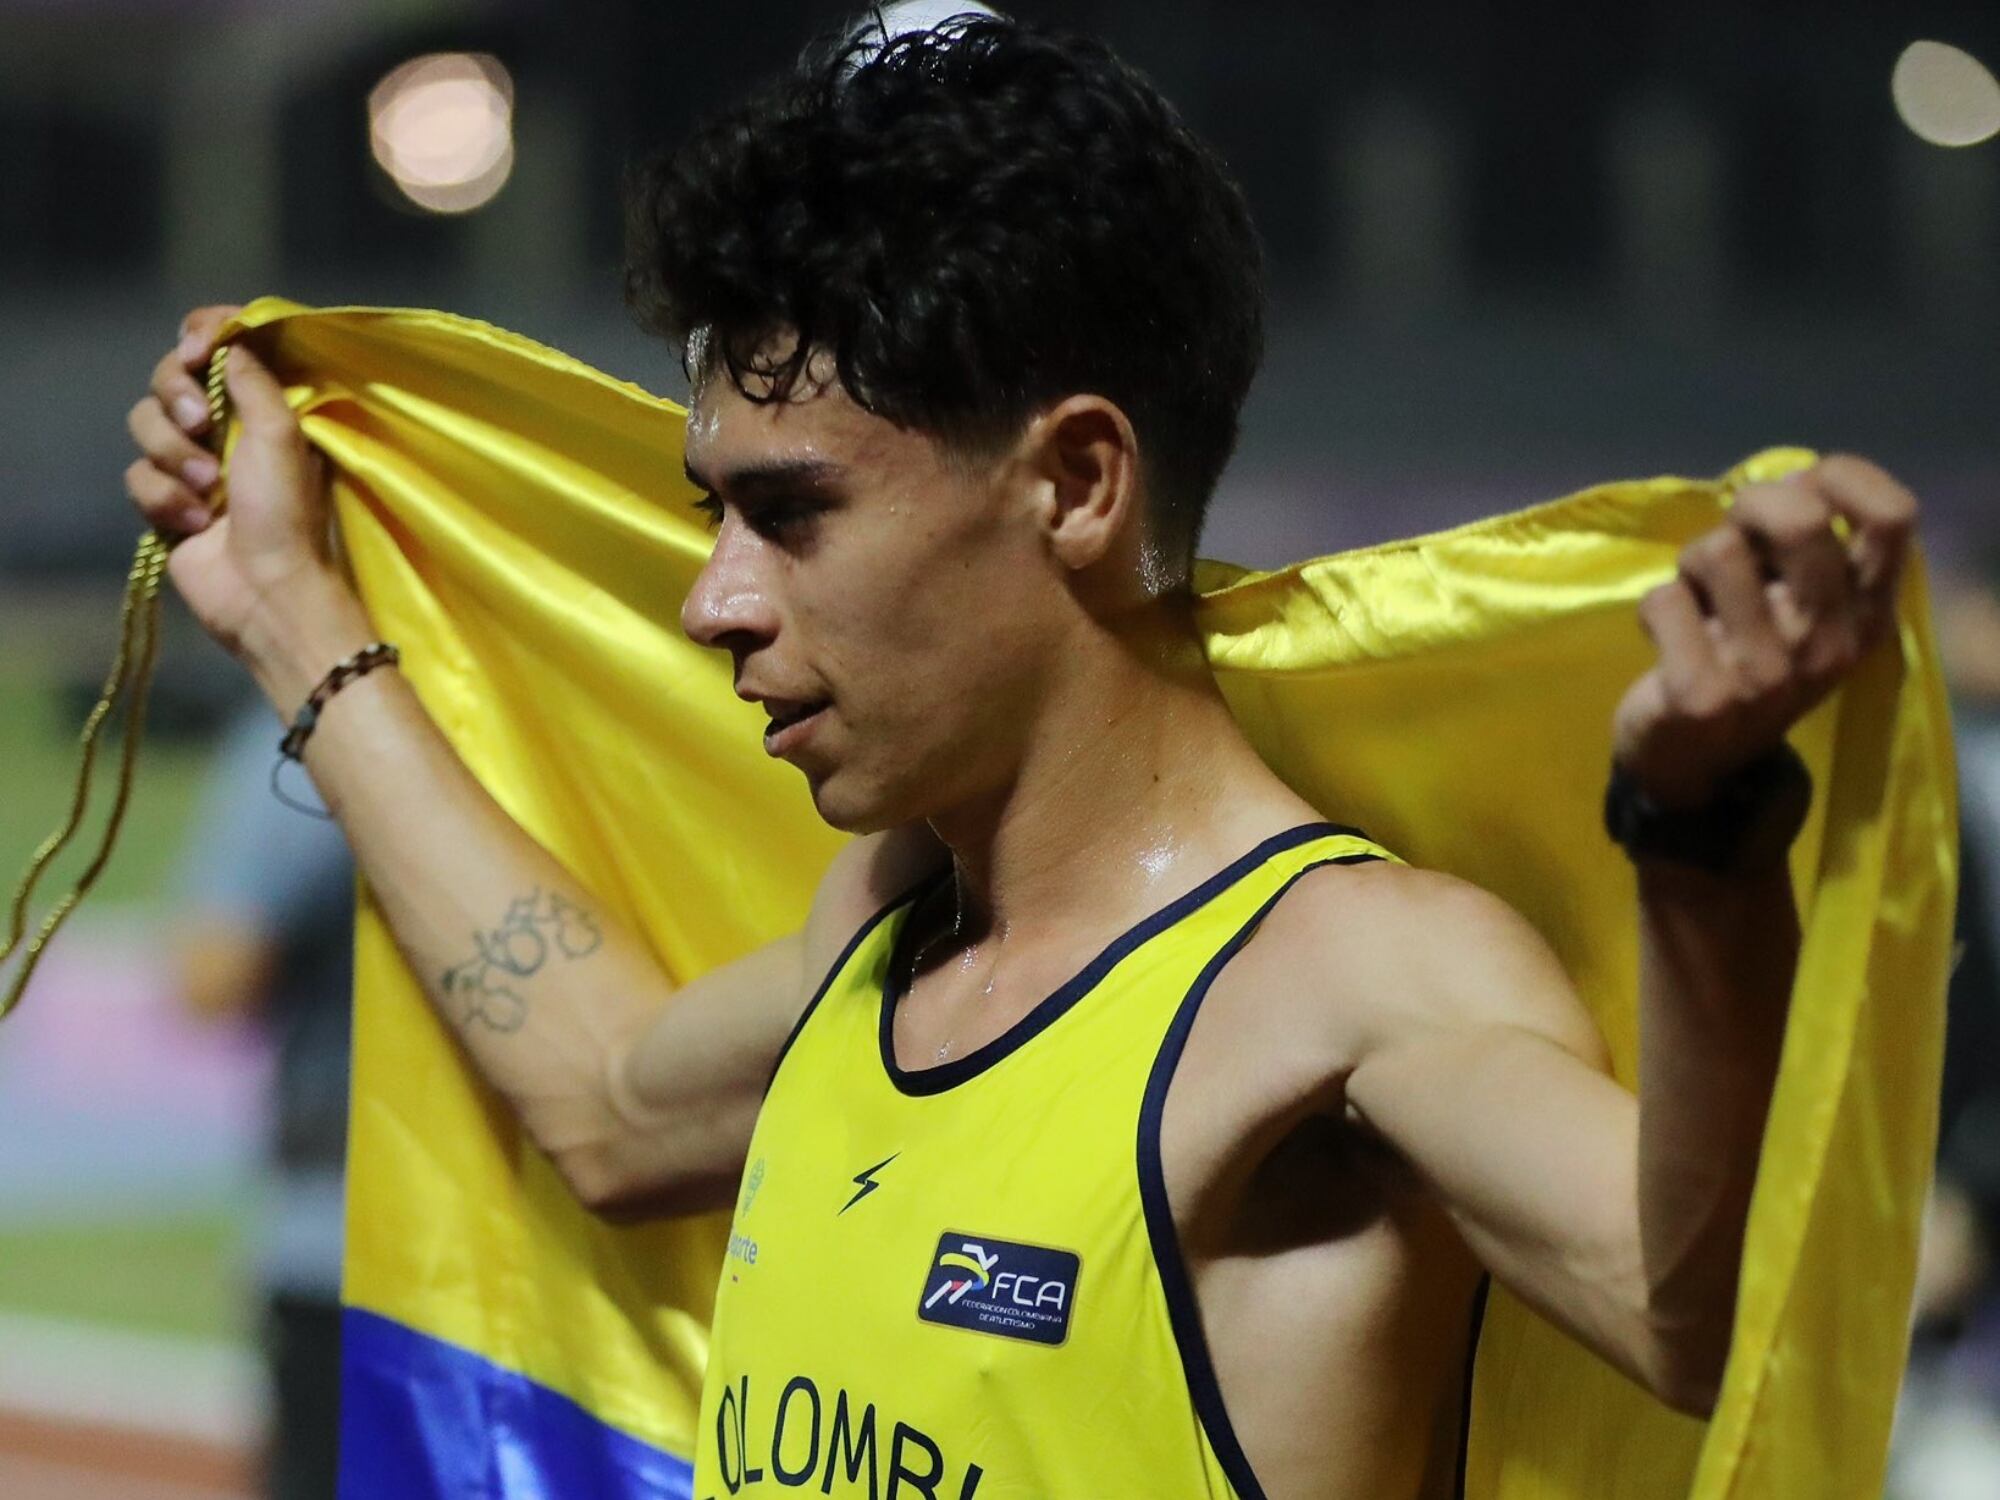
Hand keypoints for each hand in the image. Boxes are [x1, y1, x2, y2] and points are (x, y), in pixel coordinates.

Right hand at [124, 305, 357, 661]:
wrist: (265, 590)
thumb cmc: (286, 513)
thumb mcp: (282, 435)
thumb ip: (254, 379)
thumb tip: (229, 339)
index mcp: (262, 406)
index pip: (222, 345)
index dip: (202, 336)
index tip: (196, 349)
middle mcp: (225, 427)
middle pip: (168, 376)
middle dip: (176, 396)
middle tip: (199, 422)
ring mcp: (192, 462)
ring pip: (145, 424)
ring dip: (173, 456)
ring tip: (207, 492)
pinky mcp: (166, 499)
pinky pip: (138, 475)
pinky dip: (163, 498)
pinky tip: (192, 523)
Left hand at [1612, 455, 1915, 806]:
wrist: (1695, 767)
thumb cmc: (1748, 663)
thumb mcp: (1801, 611)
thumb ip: (1808, 549)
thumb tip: (1794, 478)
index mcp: (1866, 616)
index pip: (1894, 517)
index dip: (1842, 478)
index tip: (1800, 486)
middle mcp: (1828, 642)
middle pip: (1798, 517)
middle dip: (1748, 508)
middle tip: (1729, 545)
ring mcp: (1767, 673)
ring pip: (1717, 550)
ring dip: (1691, 566)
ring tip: (1696, 604)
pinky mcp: (1703, 695)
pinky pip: (1664, 599)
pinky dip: (1654, 607)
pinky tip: (1666, 640)